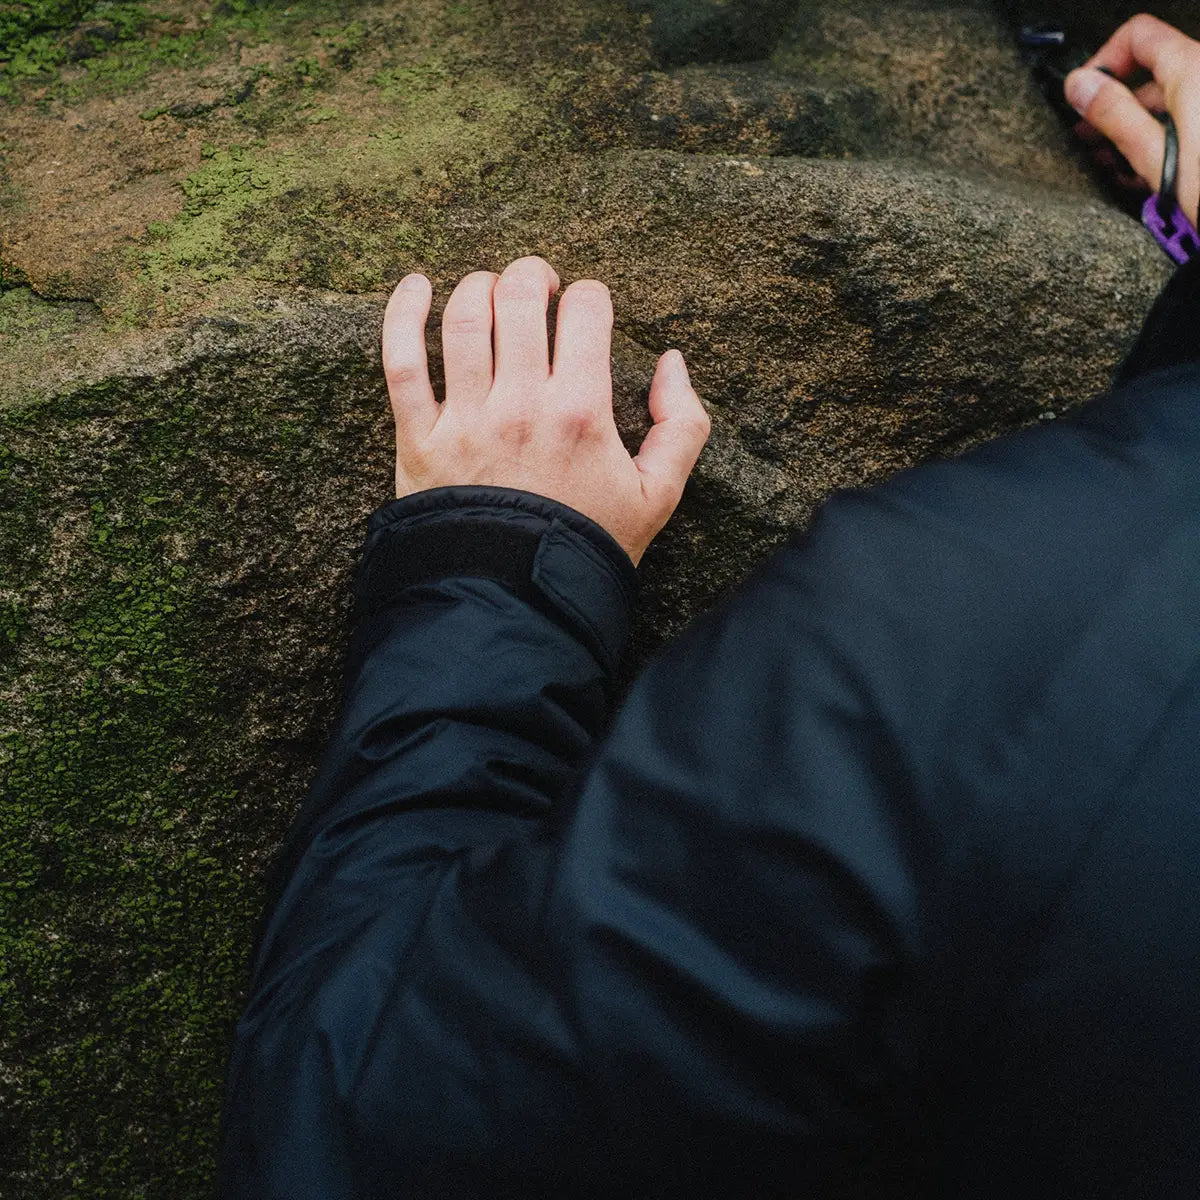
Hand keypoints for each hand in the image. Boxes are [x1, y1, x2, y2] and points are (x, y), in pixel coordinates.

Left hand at [380, 255, 710, 565]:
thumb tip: (672, 363)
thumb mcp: (659, 496)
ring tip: (490, 292)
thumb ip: (682, 426)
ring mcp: (466, 418)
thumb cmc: (587, 545)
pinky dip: (403, 313)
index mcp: (583, 411)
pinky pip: (401, 359)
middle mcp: (523, 404)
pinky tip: (416, 287)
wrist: (517, 599)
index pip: (586, 309)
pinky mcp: (419, 438)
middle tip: (537, 287)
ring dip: (479, 286)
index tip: (586, 310)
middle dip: (532, 276)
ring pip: (464, 316)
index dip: (590, 297)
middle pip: (520, 297)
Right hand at [1065, 14, 1199, 228]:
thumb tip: (1080, 85)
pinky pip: (1186, 119)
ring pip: (1167, 100)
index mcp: (1194, 71)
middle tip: (1089, 140)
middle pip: (1152, 73)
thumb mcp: (1155, 156)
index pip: (1139, 36)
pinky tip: (1143, 172)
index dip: (1104, 61)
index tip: (1084, 96)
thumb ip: (1115, 114)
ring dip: (1133, 128)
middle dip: (1114, 106)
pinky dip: (1160, 138)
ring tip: (1112, 165)